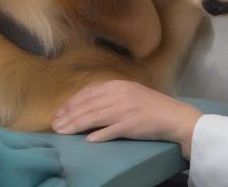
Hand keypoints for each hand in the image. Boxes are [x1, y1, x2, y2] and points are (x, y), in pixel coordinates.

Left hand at [51, 80, 202, 158]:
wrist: (173, 115)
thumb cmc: (151, 105)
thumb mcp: (130, 94)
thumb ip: (110, 97)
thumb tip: (88, 107)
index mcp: (119, 85)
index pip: (89, 93)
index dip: (71, 102)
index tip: (59, 111)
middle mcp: (120, 95)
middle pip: (88, 106)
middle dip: (68, 115)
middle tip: (54, 125)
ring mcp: (126, 110)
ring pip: (94, 118)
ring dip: (76, 126)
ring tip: (62, 132)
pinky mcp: (131, 125)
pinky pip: (111, 131)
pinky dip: (98, 136)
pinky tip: (87, 141)